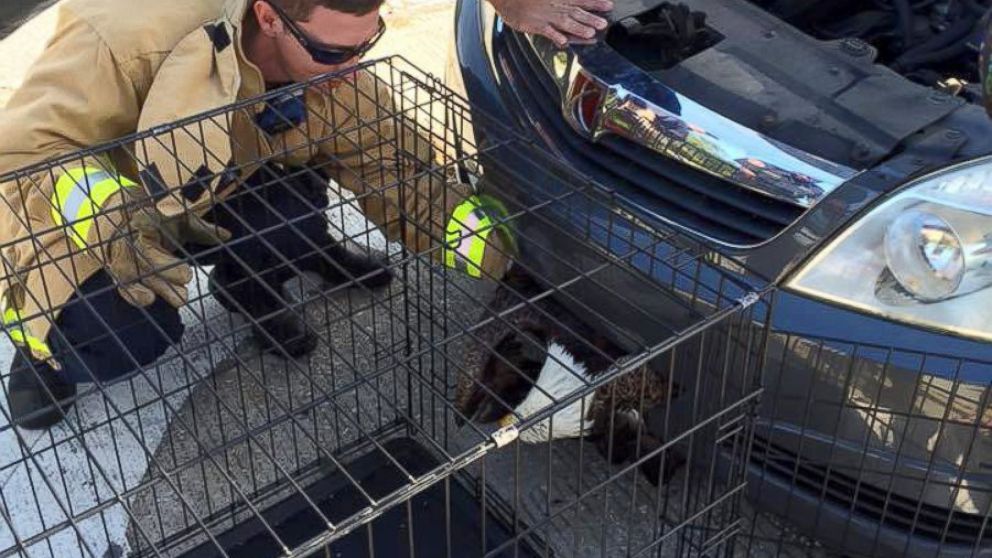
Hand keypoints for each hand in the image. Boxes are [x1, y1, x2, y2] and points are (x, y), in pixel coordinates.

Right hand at [89, 191, 230, 307]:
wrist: (129, 228)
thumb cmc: (162, 224)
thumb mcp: (183, 221)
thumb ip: (202, 229)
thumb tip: (226, 236)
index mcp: (146, 218)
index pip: (143, 217)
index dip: (143, 219)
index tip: (142, 219)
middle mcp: (131, 237)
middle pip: (142, 252)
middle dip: (164, 266)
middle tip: (186, 275)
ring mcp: (123, 257)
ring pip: (134, 272)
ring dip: (158, 286)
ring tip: (180, 298)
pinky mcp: (121, 275)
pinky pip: (123, 286)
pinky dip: (134, 295)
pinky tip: (149, 300)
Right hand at [489, 0, 613, 46]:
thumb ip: (562, 0)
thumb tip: (572, 9)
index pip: (581, 0)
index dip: (595, 3)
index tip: (608, 5)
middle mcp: (555, 6)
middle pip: (576, 12)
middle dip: (591, 17)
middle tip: (604, 23)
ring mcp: (546, 16)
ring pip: (565, 22)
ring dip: (579, 28)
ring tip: (591, 33)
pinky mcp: (535, 25)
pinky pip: (548, 32)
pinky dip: (556, 36)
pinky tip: (564, 42)